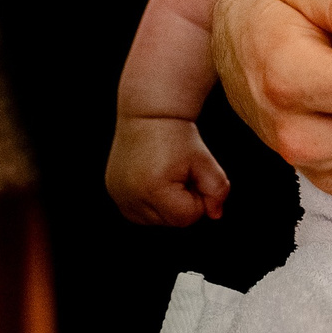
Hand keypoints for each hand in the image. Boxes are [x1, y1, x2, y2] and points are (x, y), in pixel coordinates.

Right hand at [108, 114, 230, 227]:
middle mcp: (130, 197)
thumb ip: (218, 191)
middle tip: (179, 170)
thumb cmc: (179, 135)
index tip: (193, 174)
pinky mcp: (113, 192)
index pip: (186, 218)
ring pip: (155, 219)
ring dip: (166, 202)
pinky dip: (150, 199)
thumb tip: (216, 215)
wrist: (149, 111)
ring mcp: (118, 195)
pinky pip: (139, 211)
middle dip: (182, 200)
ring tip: (164, 172)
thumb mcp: (205, 161)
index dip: (197, 198)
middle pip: (170, 221)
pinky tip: (152, 176)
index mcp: (152, 190)